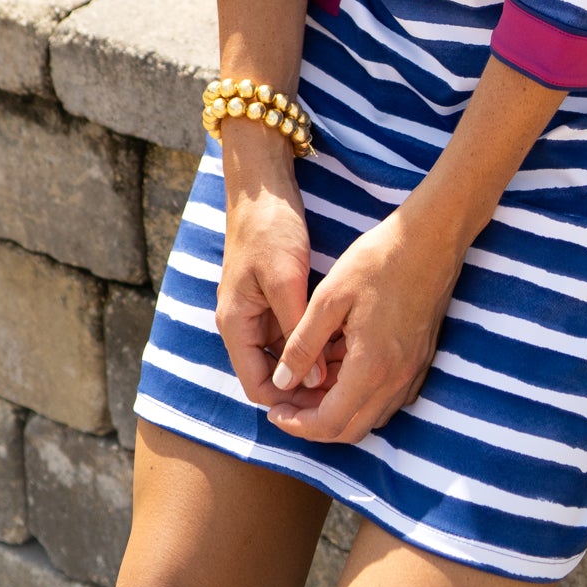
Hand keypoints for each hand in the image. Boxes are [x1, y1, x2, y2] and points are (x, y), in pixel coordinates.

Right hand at [214, 129, 326, 407]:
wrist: (263, 186)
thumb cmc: (270, 229)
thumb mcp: (286, 279)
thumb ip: (298, 329)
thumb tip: (317, 377)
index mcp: (235, 326)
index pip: (257, 388)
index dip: (290, 400)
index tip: (328, 400)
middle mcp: (243, 325)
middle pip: (272, 375)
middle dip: (305, 384)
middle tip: (346, 386)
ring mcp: (258, 312)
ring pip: (285, 356)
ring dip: (312, 363)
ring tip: (350, 365)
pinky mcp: (273, 298)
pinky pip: (292, 333)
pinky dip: (314, 341)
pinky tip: (344, 339)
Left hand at [264, 203, 464, 443]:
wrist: (432, 236)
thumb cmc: (379, 260)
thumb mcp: (329, 298)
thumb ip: (303, 346)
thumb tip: (281, 382)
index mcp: (370, 367)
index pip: (328, 423)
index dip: (296, 424)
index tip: (273, 410)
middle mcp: (396, 379)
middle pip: (351, 430)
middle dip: (314, 425)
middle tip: (287, 402)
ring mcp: (413, 371)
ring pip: (371, 416)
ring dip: (338, 410)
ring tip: (312, 380)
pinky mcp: (421, 359)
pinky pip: (388, 396)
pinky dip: (361, 395)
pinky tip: (343, 365)